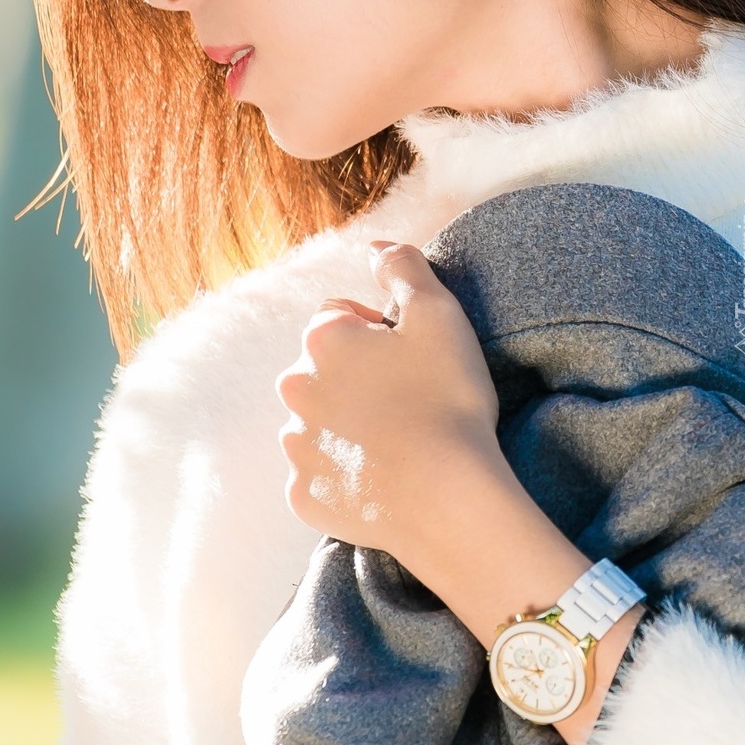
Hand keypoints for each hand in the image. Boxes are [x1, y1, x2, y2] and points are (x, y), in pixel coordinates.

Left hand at [277, 239, 499, 562]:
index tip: (411, 357)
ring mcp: (296, 449)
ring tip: (399, 441)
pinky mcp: (305, 498)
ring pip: (318, 423)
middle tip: (408, 399)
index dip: (377, 331)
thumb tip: (375, 246)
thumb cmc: (447, 399)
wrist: (450, 498)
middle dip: (356, 377)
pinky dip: (347, 477)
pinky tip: (384, 480)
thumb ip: (402, 267)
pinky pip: (321, 478)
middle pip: (322, 370)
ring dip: (348, 426)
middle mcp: (294, 390)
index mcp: (320, 341)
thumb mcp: (439, 314)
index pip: (336, 316)